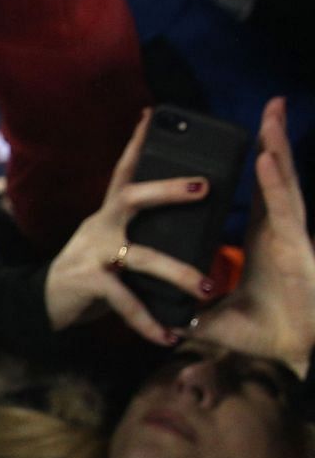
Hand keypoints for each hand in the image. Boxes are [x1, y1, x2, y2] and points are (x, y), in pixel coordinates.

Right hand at [42, 108, 210, 344]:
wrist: (39, 304)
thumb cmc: (85, 273)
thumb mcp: (107, 244)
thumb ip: (136, 234)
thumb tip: (185, 232)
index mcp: (107, 215)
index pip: (124, 172)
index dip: (137, 142)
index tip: (154, 114)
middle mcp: (100, 228)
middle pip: (133, 198)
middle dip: (169, 191)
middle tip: (205, 188)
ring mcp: (93, 255)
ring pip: (142, 258)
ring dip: (177, 273)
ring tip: (206, 288)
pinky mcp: (89, 284)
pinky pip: (126, 303)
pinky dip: (150, 323)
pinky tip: (170, 335)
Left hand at [195, 97, 314, 376]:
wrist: (293, 352)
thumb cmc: (265, 331)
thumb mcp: (216, 314)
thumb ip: (191, 306)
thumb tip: (162, 310)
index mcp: (262, 238)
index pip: (255, 191)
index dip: (253, 162)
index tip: (244, 134)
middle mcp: (278, 230)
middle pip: (274, 175)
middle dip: (272, 140)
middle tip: (269, 105)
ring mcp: (289, 235)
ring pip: (283, 182)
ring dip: (277, 146)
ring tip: (271, 114)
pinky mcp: (295, 247)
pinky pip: (282, 209)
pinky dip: (274, 183)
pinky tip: (267, 158)